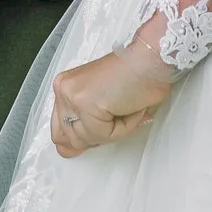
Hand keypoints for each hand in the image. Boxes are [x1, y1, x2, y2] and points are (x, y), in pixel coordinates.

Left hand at [51, 45, 173, 157]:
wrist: (151, 60)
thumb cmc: (137, 78)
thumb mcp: (101, 105)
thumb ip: (82, 125)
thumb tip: (68, 151)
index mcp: (65, 88)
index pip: (59, 131)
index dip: (81, 137)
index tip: (98, 132)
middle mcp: (63, 90)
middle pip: (71, 139)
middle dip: (99, 134)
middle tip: (119, 113)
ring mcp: (72, 96)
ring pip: (89, 139)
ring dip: (115, 130)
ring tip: (127, 107)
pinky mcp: (86, 103)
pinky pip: (104, 134)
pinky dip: (125, 127)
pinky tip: (131, 107)